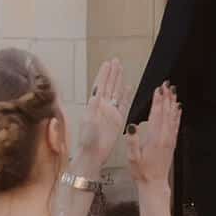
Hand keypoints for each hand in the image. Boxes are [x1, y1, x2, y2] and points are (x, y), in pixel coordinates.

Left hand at [75, 58, 128, 173]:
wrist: (93, 154)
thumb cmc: (87, 141)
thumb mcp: (88, 124)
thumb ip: (92, 109)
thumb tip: (95, 96)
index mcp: (94, 105)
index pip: (100, 85)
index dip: (104, 74)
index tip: (107, 64)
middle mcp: (102, 106)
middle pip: (108, 85)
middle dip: (112, 73)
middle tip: (116, 61)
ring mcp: (110, 112)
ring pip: (116, 91)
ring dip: (118, 80)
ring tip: (121, 68)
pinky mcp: (117, 119)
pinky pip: (123, 104)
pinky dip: (126, 95)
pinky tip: (128, 87)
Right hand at [126, 84, 180, 187]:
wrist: (154, 183)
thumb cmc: (142, 172)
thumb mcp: (132, 157)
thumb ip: (132, 141)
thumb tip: (132, 126)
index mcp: (154, 139)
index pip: (156, 115)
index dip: (157, 101)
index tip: (158, 89)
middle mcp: (165, 138)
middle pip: (166, 113)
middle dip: (167, 98)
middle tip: (167, 85)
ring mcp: (170, 140)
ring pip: (173, 118)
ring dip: (173, 104)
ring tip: (173, 92)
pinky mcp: (172, 143)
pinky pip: (176, 126)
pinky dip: (177, 116)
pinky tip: (178, 109)